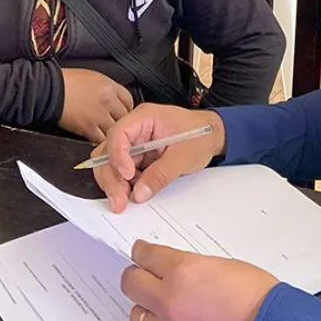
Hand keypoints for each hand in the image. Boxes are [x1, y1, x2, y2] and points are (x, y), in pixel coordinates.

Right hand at [59, 67, 134, 143]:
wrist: (49, 89)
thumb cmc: (66, 81)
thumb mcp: (92, 77)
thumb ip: (106, 88)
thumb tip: (112, 98)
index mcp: (109, 86)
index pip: (128, 100)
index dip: (127, 107)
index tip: (123, 112)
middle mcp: (108, 101)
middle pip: (125, 116)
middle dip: (122, 121)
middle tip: (118, 126)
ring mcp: (99, 115)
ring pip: (115, 129)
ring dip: (112, 133)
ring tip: (109, 135)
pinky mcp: (88, 128)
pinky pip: (101, 139)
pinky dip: (101, 141)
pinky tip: (98, 140)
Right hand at [92, 104, 223, 212]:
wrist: (212, 136)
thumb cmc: (201, 135)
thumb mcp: (185, 155)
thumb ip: (161, 174)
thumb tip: (139, 193)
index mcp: (144, 118)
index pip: (119, 133)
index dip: (118, 155)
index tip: (128, 176)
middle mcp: (134, 129)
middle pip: (108, 151)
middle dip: (111, 177)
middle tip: (119, 201)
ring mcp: (134, 143)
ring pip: (111, 164)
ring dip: (114, 184)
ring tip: (123, 203)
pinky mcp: (137, 157)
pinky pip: (122, 173)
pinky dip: (123, 186)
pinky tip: (131, 197)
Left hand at [122, 240, 276, 320]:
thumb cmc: (255, 295)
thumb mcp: (220, 265)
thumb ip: (190, 266)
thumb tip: (173, 268)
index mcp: (182, 270)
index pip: (145, 255)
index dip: (141, 252)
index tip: (140, 251)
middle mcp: (170, 298)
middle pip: (131, 282)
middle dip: (136, 275)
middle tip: (142, 273)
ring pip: (136, 315)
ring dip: (143, 306)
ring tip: (154, 302)